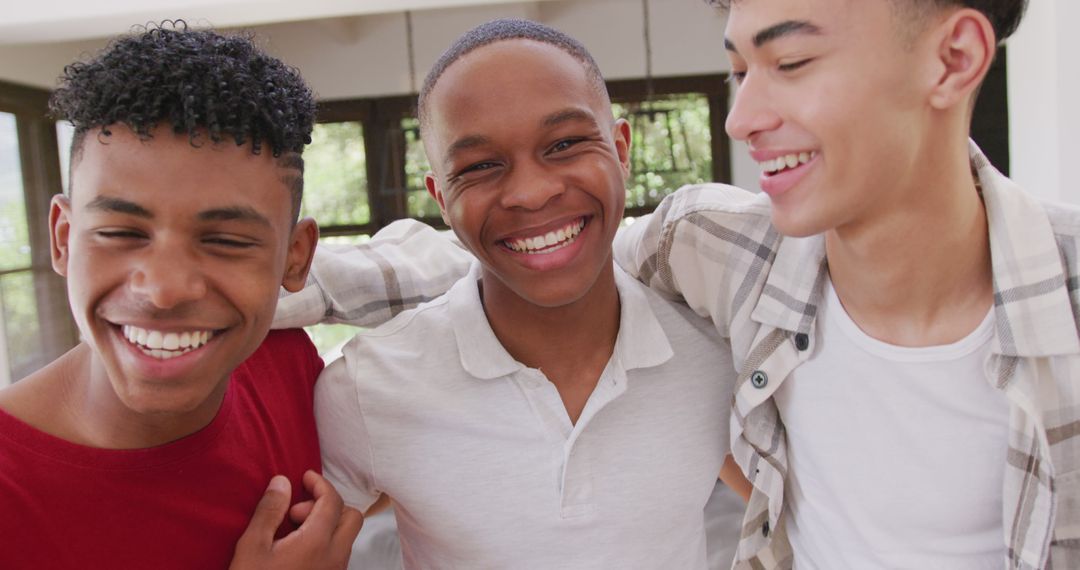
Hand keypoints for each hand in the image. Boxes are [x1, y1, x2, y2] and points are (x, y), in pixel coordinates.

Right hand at [229, 470, 363, 569]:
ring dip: (326, 524)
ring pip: (346, 537)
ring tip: (291, 531)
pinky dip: (325, 540)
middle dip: (328, 505)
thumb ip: (270, 511)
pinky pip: (339, 553)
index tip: (305, 476)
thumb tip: (282, 481)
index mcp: (317, 543)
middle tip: (296, 512)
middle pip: (351, 517)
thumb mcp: (252, 546)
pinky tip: (297, 547)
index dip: (320, 484)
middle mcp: (335, 557)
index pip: (332, 502)